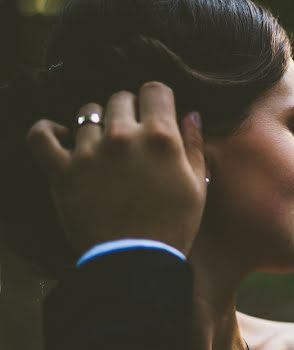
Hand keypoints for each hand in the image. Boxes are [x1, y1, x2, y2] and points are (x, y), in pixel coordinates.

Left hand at [27, 82, 206, 256]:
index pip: (154, 90)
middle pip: (120, 98)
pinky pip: (41, 135)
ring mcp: (89, 152)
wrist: (136, 260)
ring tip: (101, 144)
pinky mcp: (61, 170)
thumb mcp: (197, 186)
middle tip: (132, 135)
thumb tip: (190, 115)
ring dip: (96, 124)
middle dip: (128, 111)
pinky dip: (47, 130)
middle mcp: (123, 136)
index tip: (157, 114)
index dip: (157, 100)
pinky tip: (60, 135)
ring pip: (87, 113)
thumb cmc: (173, 225)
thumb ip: (194, 146)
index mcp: (160, 137)